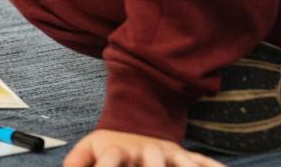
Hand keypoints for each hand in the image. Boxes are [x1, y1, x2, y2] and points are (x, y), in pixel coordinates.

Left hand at [64, 130, 225, 166]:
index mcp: (118, 149)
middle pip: (152, 163)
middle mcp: (145, 151)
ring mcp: (168, 153)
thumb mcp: (88, 149)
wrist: (136, 118)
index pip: (112, 157)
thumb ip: (76, 163)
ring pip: (182, 163)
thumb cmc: (111, 146)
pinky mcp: (185, 156)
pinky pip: (203, 161)